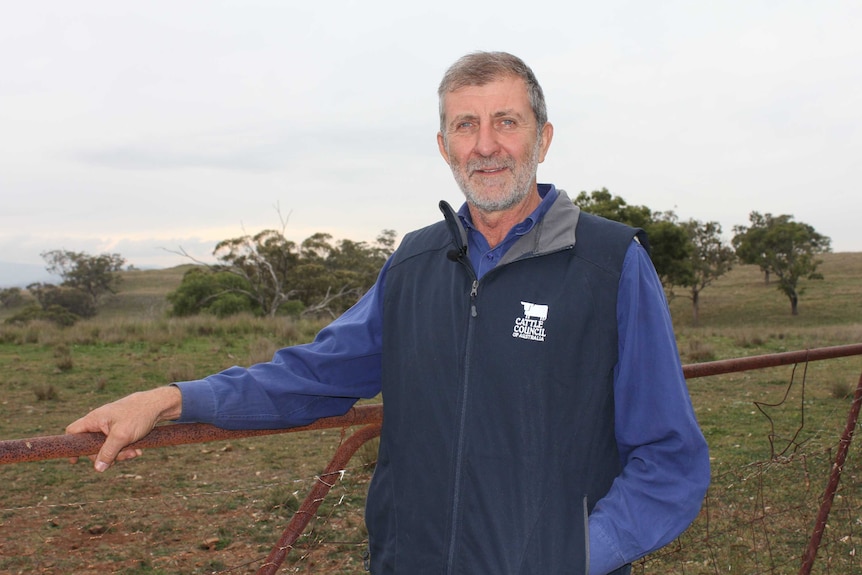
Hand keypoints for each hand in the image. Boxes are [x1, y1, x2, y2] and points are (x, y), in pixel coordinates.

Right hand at [65, 386, 182, 471]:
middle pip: (93, 445)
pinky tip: (138, 450)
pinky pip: (118, 443)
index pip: (73, 432)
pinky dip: (126, 448)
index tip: (75, 461)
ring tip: (135, 452)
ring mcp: (110, 425)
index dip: (72, 446)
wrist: (158, 405)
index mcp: (94, 419)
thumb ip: (108, 452)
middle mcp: (100, 422)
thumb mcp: (122, 436)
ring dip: (120, 453)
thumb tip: (97, 469)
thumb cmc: (138, 415)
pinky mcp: (121, 428)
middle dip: (107, 455)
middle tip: (122, 457)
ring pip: (108, 446)